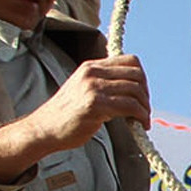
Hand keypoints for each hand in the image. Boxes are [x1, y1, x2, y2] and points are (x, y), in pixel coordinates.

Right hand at [0, 56, 150, 181]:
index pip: (130, 61)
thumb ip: (104, 84)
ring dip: (145, 107)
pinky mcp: (95, 105)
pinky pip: (130, 106)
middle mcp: (92, 73)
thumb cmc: (67, 114)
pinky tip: (140, 126)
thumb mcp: (84, 89)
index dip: (142, 78)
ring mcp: (93, 87)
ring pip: (136, 90)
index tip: (142, 95)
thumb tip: (133, 89)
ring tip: (143, 120)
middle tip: (145, 109)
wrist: (45, 129)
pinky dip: (141, 116)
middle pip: (137, 74)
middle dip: (146, 93)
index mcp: (91, 66)